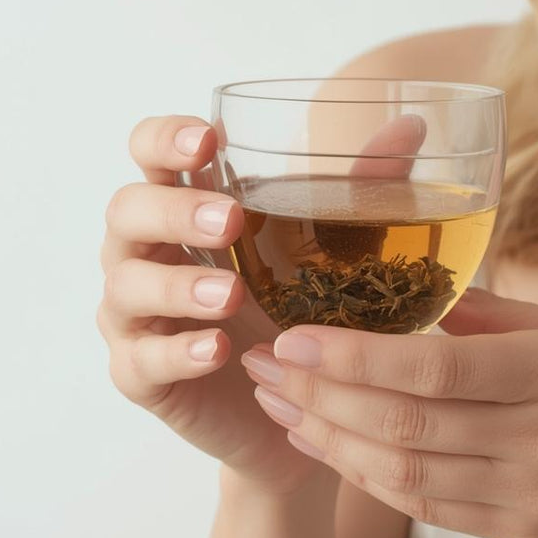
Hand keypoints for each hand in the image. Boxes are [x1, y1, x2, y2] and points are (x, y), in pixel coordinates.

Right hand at [97, 115, 331, 493]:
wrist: (301, 409)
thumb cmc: (301, 309)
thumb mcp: (338, 246)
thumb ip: (366, 187)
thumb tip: (411, 128)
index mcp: (186, 206)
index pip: (149, 152)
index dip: (164, 138)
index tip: (208, 140)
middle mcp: (150, 252)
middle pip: (126, 211)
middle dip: (174, 210)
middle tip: (229, 221)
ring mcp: (138, 315)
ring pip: (126, 286)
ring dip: (177, 285)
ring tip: (229, 292)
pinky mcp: (142, 375)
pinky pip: (142, 360)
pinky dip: (179, 352)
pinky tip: (217, 350)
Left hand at [238, 287, 537, 537]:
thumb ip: (500, 315)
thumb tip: (418, 288)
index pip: (436, 370)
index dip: (355, 358)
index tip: (295, 336)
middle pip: (406, 425)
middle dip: (320, 395)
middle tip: (262, 364)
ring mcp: (530, 494)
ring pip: (404, 472)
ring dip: (329, 440)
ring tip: (277, 406)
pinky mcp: (519, 532)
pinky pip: (426, 506)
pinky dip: (368, 478)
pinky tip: (329, 446)